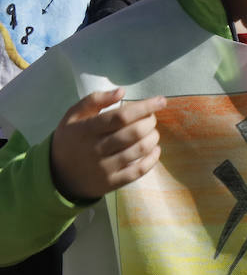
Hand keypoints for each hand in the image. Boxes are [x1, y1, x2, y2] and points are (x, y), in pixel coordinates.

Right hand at [49, 89, 165, 201]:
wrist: (58, 175)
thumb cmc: (71, 138)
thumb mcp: (73, 116)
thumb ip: (95, 100)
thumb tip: (122, 91)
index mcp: (86, 129)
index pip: (121, 116)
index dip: (145, 107)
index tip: (161, 101)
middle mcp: (95, 149)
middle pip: (134, 132)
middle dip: (150, 121)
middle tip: (151, 118)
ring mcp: (104, 168)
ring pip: (139, 150)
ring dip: (153, 137)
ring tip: (152, 132)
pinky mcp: (111, 183)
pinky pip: (138, 171)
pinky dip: (152, 158)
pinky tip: (154, 149)